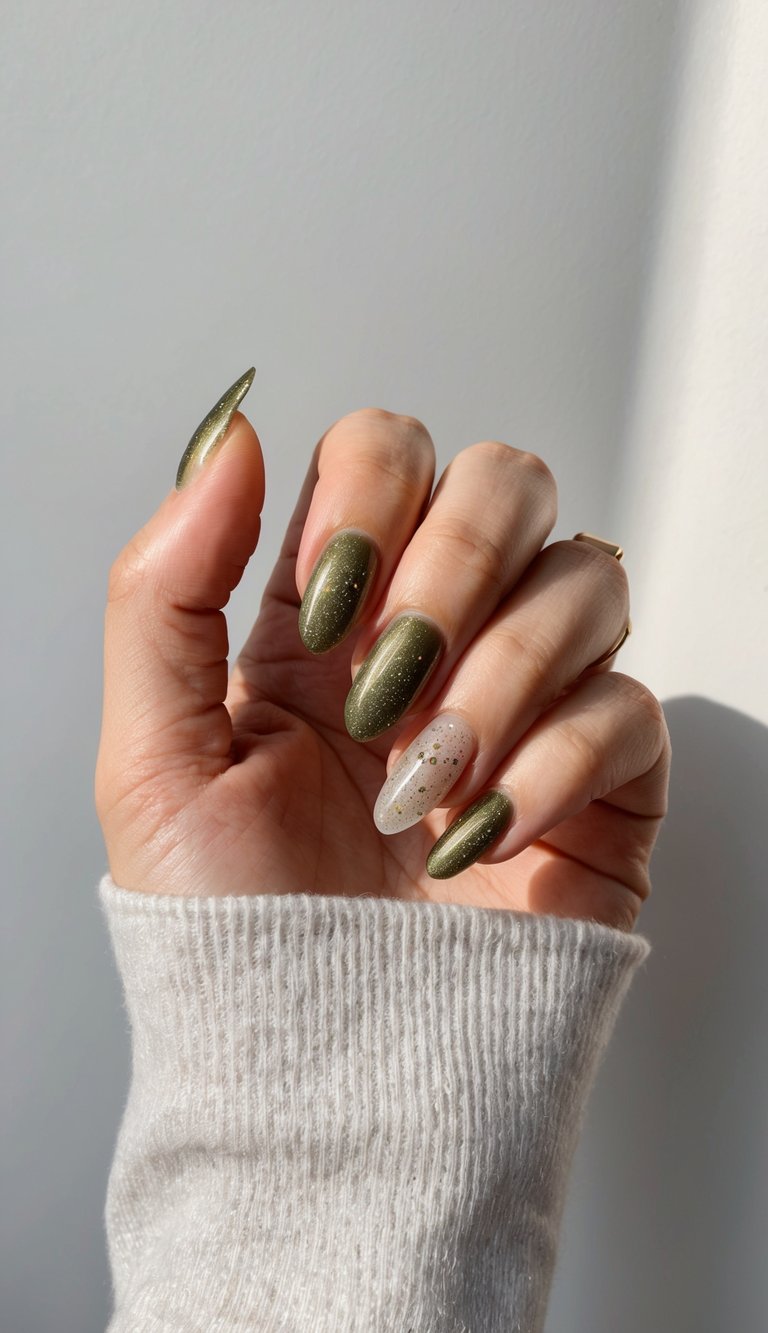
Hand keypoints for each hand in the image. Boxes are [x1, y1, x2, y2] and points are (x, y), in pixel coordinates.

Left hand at [94, 380, 669, 928]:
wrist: (320, 1079)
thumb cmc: (230, 935)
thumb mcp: (153, 759)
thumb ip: (165, 588)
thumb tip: (230, 437)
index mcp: (326, 620)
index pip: (382, 456)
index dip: (368, 496)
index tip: (325, 599)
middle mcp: (434, 641)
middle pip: (504, 483)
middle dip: (454, 562)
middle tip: (390, 682)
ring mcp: (526, 705)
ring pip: (585, 575)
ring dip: (505, 670)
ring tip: (428, 778)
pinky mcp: (599, 783)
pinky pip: (630, 706)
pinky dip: (555, 763)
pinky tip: (482, 829)